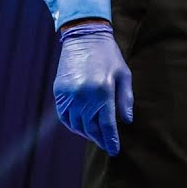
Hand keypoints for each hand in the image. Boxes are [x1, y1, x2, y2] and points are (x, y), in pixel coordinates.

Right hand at [53, 21, 132, 155]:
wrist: (84, 37)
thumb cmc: (109, 55)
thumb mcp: (124, 75)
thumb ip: (125, 99)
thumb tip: (127, 120)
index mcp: (102, 92)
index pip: (106, 124)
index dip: (110, 139)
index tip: (114, 150)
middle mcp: (83, 96)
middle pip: (90, 127)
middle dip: (99, 138)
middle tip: (106, 145)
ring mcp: (69, 95)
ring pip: (76, 124)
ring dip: (86, 133)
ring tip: (95, 137)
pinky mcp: (59, 92)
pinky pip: (64, 116)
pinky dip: (72, 125)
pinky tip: (80, 127)